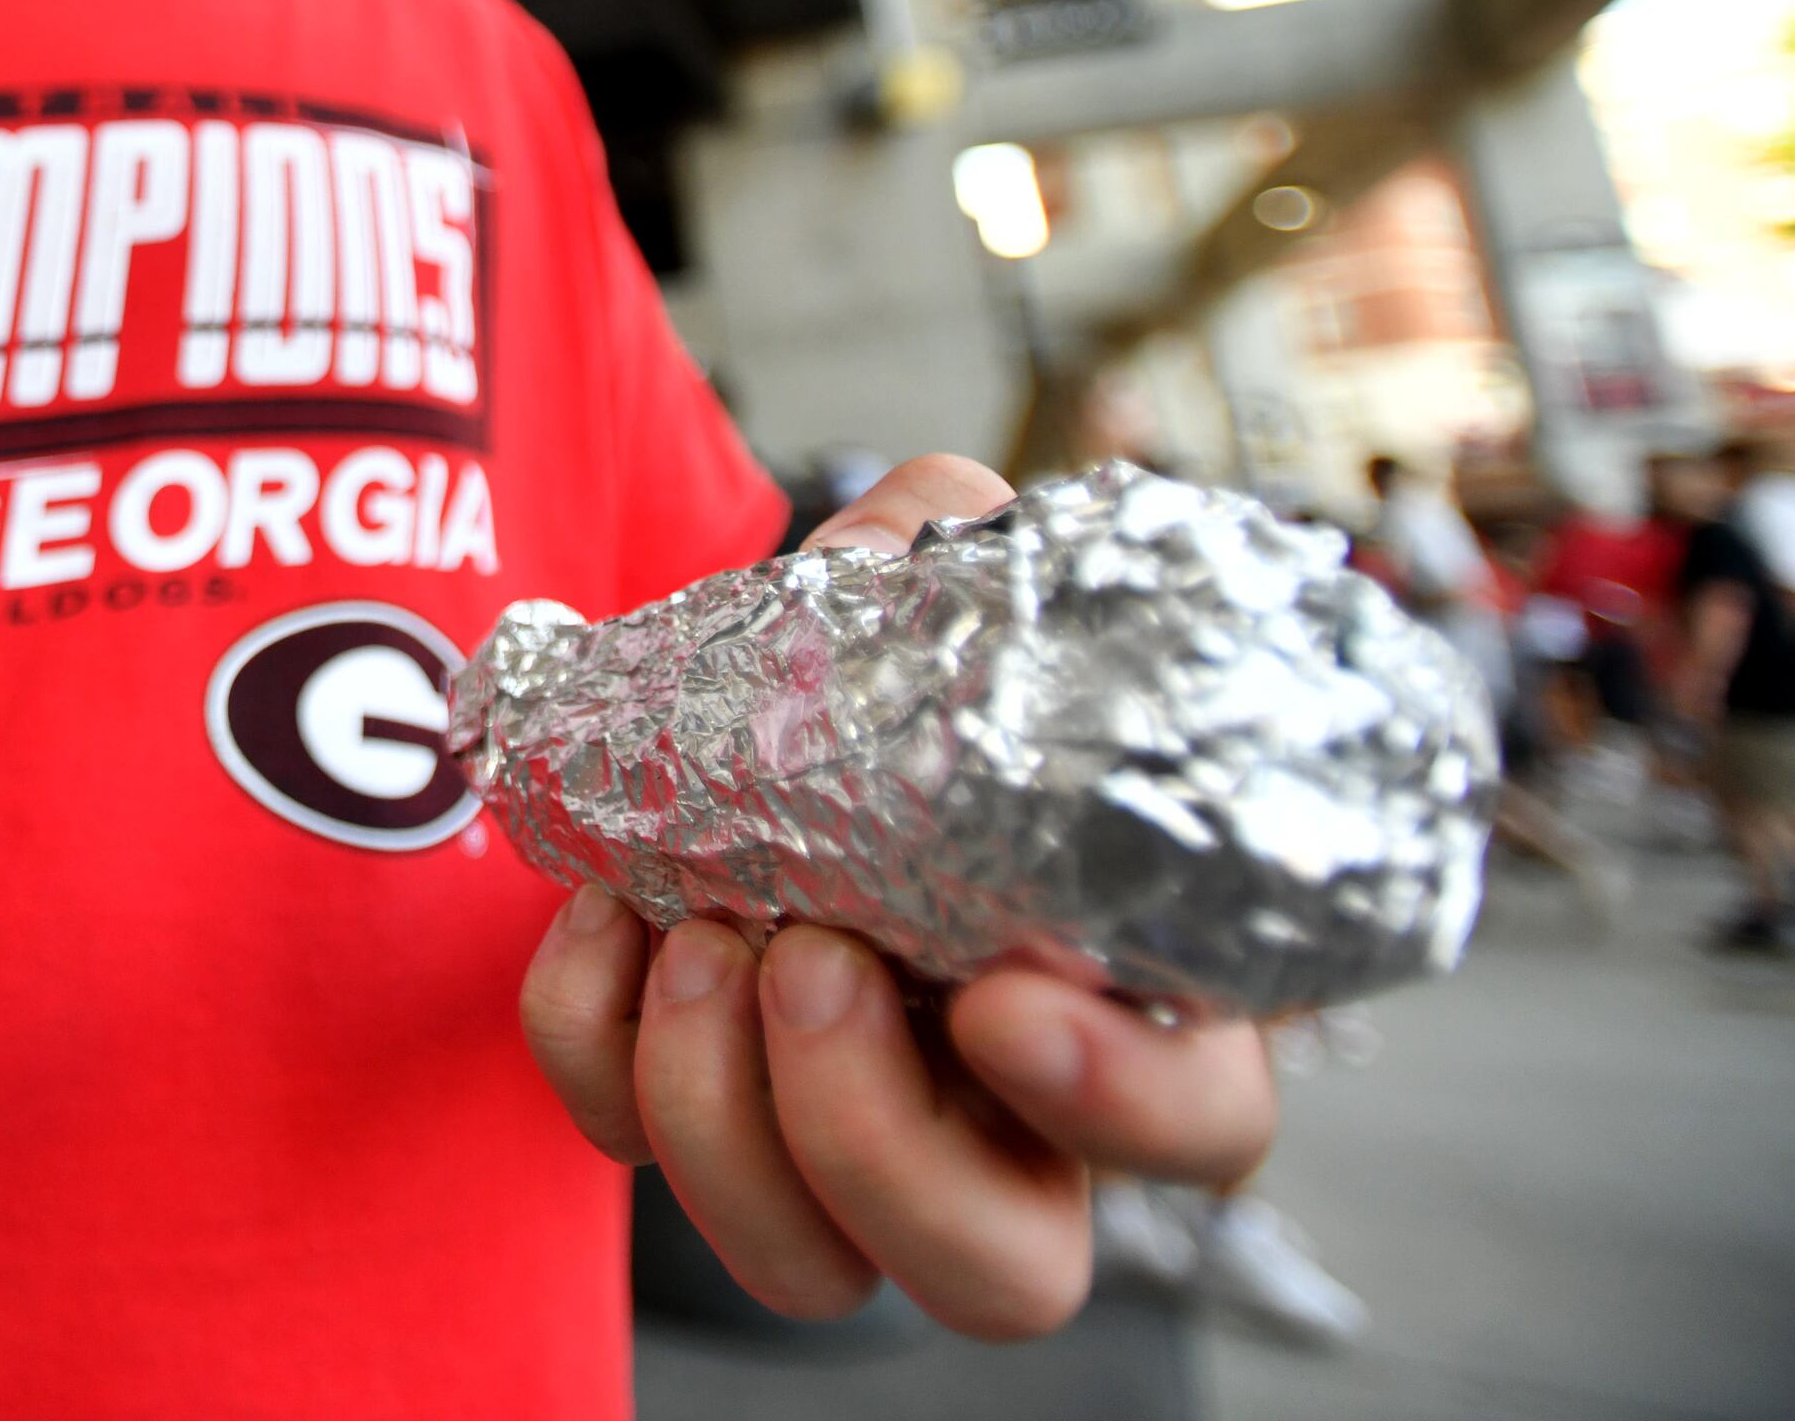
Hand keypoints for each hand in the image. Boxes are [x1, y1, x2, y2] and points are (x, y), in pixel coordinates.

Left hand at [516, 453, 1278, 1338]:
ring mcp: (844, 1141)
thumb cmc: (903, 681)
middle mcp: (1002, 1121)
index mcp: (1129, 1007)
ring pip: (808, 1261)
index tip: (1007, 999)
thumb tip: (915, 523)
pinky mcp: (693, 1114)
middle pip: (997, 1271)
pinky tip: (602, 911)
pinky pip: (626, 1142)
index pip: (1203, 1130)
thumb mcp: (950, 594)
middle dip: (874, 1139)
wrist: (743, 704)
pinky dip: (592, 1038)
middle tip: (808, 960)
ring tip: (698, 934)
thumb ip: (954, 544)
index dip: (1124, 1102)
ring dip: (719, 1109)